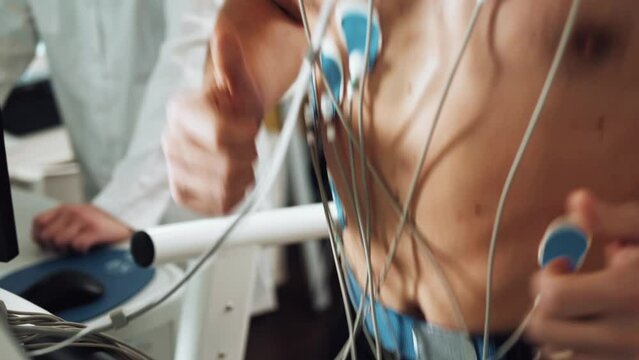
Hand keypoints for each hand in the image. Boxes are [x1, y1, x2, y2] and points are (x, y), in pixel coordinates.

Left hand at [32, 204, 132, 252]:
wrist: (127, 219)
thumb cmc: (103, 222)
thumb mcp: (79, 216)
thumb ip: (62, 222)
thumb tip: (45, 239)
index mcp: (66, 208)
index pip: (39, 222)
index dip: (39, 236)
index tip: (45, 244)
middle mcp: (73, 211)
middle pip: (48, 235)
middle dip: (54, 246)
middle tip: (64, 248)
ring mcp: (84, 220)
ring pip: (60, 241)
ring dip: (67, 249)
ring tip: (76, 248)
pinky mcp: (95, 229)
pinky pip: (77, 246)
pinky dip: (81, 251)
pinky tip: (87, 248)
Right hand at [162, 26, 261, 214]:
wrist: (227, 122)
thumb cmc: (234, 102)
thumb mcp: (239, 80)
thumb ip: (231, 62)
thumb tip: (224, 36)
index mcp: (180, 112)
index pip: (219, 135)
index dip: (246, 134)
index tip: (251, 127)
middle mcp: (170, 142)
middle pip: (224, 164)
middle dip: (247, 153)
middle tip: (247, 144)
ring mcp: (175, 171)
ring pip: (223, 187)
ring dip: (245, 174)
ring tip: (242, 159)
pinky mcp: (184, 195)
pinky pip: (219, 204)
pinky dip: (237, 192)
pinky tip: (236, 176)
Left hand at [527, 189, 638, 359]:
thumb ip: (613, 219)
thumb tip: (578, 201)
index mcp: (629, 293)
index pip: (553, 297)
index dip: (546, 276)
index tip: (562, 263)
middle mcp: (629, 336)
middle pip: (547, 332)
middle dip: (544, 305)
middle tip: (565, 287)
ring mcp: (632, 359)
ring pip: (564, 357)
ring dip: (562, 333)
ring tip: (582, 310)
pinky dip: (584, 351)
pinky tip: (599, 329)